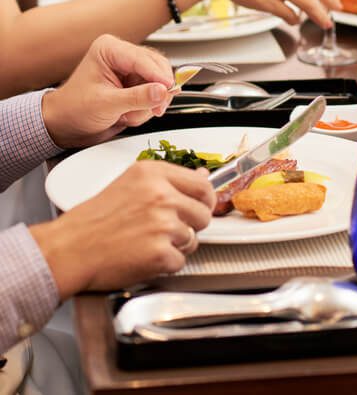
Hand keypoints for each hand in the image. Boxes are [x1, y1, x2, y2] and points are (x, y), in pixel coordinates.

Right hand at [29, 161, 214, 296]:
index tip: (200, 206)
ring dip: (176, 245)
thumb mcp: (129, 185)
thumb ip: (168, 181)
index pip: (202, 184)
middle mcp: (161, 196)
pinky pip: (180, 261)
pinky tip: (144, 256)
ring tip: (147, 243)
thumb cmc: (92, 221)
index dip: (205, 199)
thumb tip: (202, 176)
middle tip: (165, 230)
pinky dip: (165, 264)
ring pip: (193, 239)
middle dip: (191, 225)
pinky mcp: (161, 252)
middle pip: (203, 214)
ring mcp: (162, 225)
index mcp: (153, 174)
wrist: (68, 250)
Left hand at [41, 35, 173, 147]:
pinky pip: (156, 94)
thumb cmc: (74, 108)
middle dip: (155, 92)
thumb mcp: (106, 104)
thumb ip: (137, 97)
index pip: (144, 59)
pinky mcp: (137, 84)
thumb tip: (162, 91)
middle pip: (158, 68)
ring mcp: (131, 70)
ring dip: (149, 104)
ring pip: (160, 83)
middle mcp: (122, 56)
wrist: (67, 124)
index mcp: (109, 49)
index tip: (170, 89)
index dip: (159, 76)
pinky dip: (148, 108)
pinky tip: (130, 113)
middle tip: (156, 108)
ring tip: (129, 114)